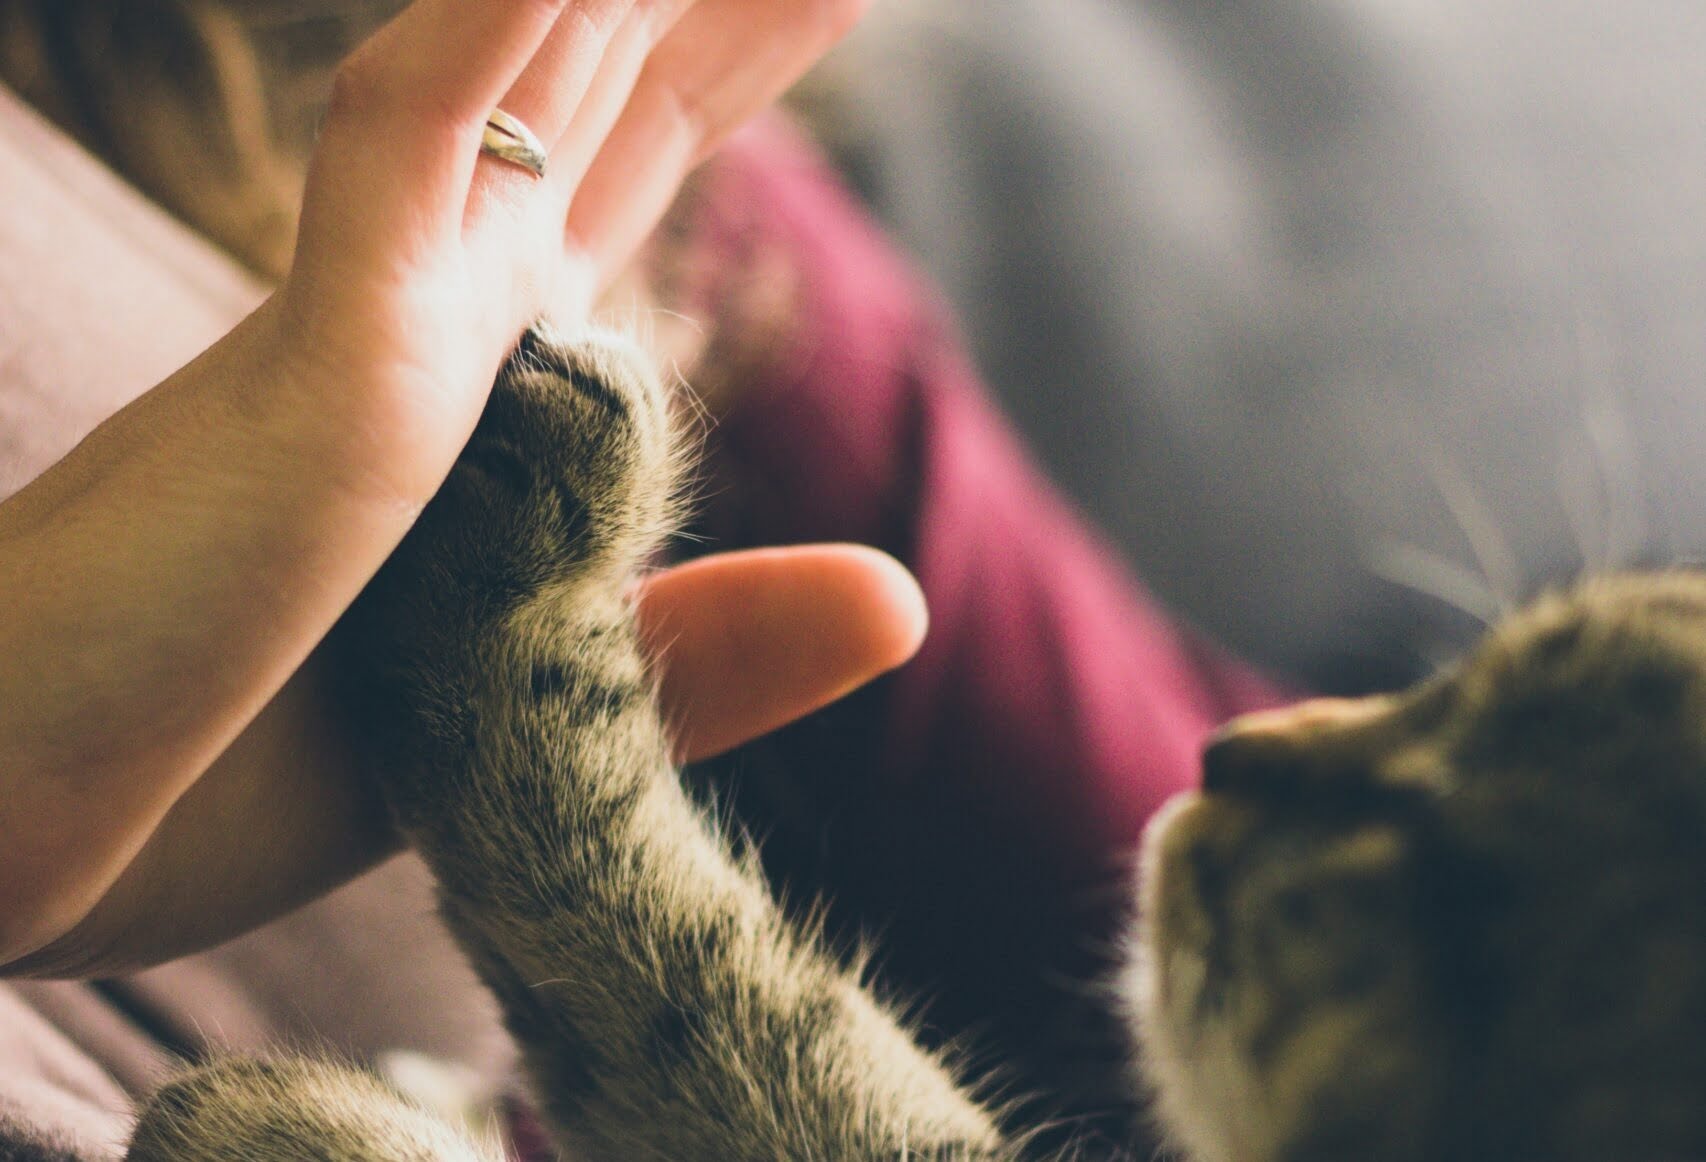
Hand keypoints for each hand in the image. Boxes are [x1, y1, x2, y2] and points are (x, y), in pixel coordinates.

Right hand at [0, 0, 871, 974]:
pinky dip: (495, 26)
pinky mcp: (316, 368)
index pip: (628, 158)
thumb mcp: (539, 712)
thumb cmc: (229, 772)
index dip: (728, 53)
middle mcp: (436, 309)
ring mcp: (373, 316)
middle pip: (604, 76)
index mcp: (484, 374)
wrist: (21, 838)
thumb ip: (714, 647)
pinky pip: (409, 144)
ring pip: (522, 61)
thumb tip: (905, 599)